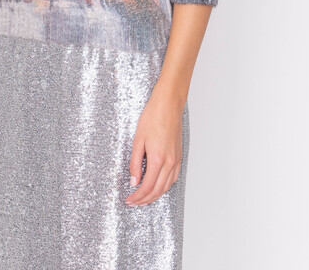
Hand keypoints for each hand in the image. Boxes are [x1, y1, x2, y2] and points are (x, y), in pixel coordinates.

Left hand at [124, 86, 183, 206]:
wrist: (168, 105)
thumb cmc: (152, 117)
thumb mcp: (138, 140)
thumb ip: (135, 163)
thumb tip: (134, 181)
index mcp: (158, 159)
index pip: (147, 187)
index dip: (137, 197)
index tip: (129, 200)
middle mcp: (170, 162)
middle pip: (157, 190)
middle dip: (144, 200)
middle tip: (133, 203)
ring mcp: (176, 160)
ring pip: (167, 186)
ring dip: (155, 195)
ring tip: (143, 199)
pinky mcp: (179, 156)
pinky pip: (173, 178)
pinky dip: (164, 186)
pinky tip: (157, 187)